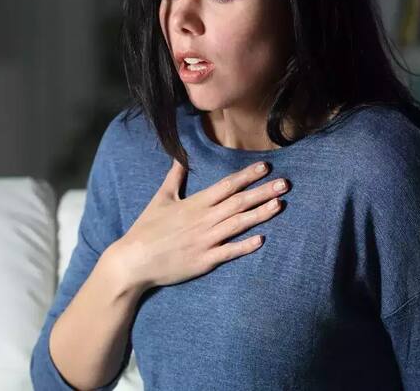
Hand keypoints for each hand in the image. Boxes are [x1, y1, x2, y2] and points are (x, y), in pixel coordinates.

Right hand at [112, 159, 290, 290]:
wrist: (134, 260)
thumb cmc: (146, 229)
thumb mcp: (160, 199)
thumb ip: (174, 178)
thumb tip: (180, 158)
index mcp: (194, 204)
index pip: (226, 185)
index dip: (247, 176)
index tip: (266, 167)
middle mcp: (203, 220)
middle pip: (238, 202)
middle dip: (263, 192)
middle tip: (285, 183)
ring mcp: (205, 241)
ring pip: (238, 224)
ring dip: (260, 214)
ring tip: (279, 204)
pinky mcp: (204, 261)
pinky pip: (229, 252)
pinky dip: (245, 246)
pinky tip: (261, 240)